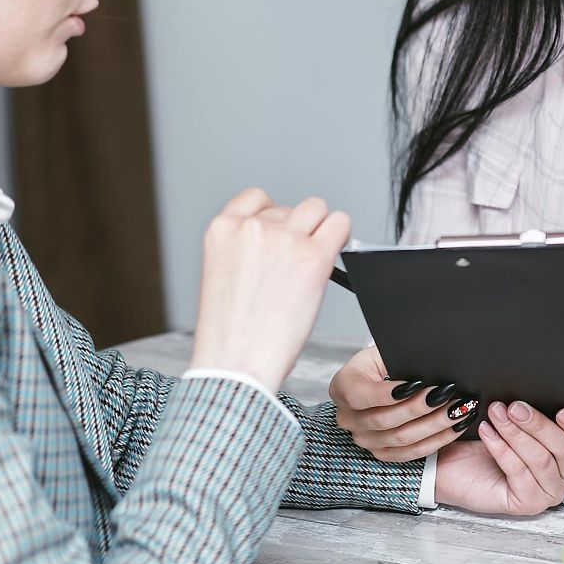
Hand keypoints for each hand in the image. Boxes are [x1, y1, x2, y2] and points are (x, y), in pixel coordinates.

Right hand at [190, 188, 349, 392]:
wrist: (236, 365)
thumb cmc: (230, 334)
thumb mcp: (222, 276)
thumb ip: (246, 250)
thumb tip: (281, 243)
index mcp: (221, 229)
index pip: (256, 199)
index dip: (274, 216)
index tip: (282, 233)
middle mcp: (252, 227)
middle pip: (291, 206)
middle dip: (298, 230)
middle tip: (297, 262)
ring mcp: (285, 238)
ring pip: (318, 209)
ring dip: (321, 230)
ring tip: (315, 261)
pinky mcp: (313, 256)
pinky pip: (341, 224)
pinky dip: (343, 236)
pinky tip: (336, 254)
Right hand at [329, 345, 478, 461]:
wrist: (382, 378)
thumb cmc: (386, 360)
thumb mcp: (387, 350)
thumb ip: (401, 357)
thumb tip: (430, 362)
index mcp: (343, 387)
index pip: (360, 394)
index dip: (388, 393)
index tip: (419, 383)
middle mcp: (348, 417)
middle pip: (383, 419)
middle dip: (421, 407)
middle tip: (450, 393)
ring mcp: (364, 438)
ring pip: (401, 438)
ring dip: (435, 424)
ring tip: (460, 408)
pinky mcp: (382, 452)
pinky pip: (411, 452)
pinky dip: (437, 439)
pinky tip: (458, 425)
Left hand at [433, 402, 563, 514]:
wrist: (460, 465)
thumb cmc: (493, 441)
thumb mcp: (521, 421)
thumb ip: (539, 412)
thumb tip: (540, 393)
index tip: (563, 411)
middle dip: (539, 424)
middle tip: (515, 407)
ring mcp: (548, 492)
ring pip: (542, 459)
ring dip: (516, 433)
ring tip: (497, 414)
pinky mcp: (527, 503)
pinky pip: (518, 471)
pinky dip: (502, 447)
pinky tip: (488, 431)